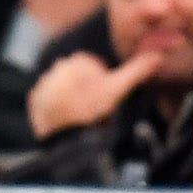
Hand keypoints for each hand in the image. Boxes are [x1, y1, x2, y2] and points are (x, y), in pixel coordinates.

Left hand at [28, 48, 162, 139]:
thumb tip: (157, 57)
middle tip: (95, 108)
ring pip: (64, 89)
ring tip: (82, 116)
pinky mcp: (34, 99)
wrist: (67, 135)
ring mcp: (44, 83)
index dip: (103, 81)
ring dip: (72, 98)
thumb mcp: (118, 88)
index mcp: (77, 61)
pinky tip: (67, 119)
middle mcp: (56, 68)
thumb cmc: (92, 109)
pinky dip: (56, 108)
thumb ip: (137, 70)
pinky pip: (48, 101)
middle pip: (78, 77)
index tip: (105, 95)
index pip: (94, 66)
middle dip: (87, 89)